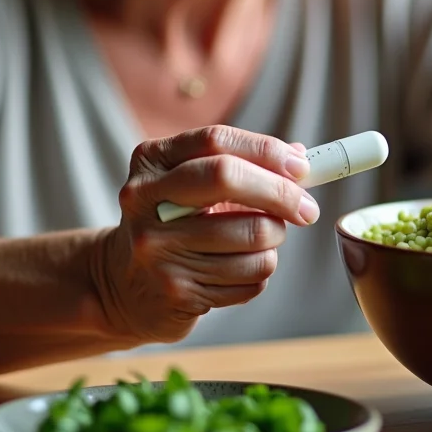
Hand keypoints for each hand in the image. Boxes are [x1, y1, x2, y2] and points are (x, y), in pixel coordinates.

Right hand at [91, 125, 318, 344]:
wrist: (123, 285)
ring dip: (274, 240)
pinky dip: (259, 271)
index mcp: (150, 162)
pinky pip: (250, 278)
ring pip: (252, 236)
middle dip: (280, 193)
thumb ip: (241, 164)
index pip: (216, 141)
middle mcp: (145, 200)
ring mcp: (157, 248)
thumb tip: (300, 157)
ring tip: (260, 241)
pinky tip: (238, 268)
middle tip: (307, 209)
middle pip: (227, 179)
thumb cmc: (172, 224)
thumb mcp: (191, 184)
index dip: (266, 151)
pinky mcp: (177, 290)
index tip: (301, 168)